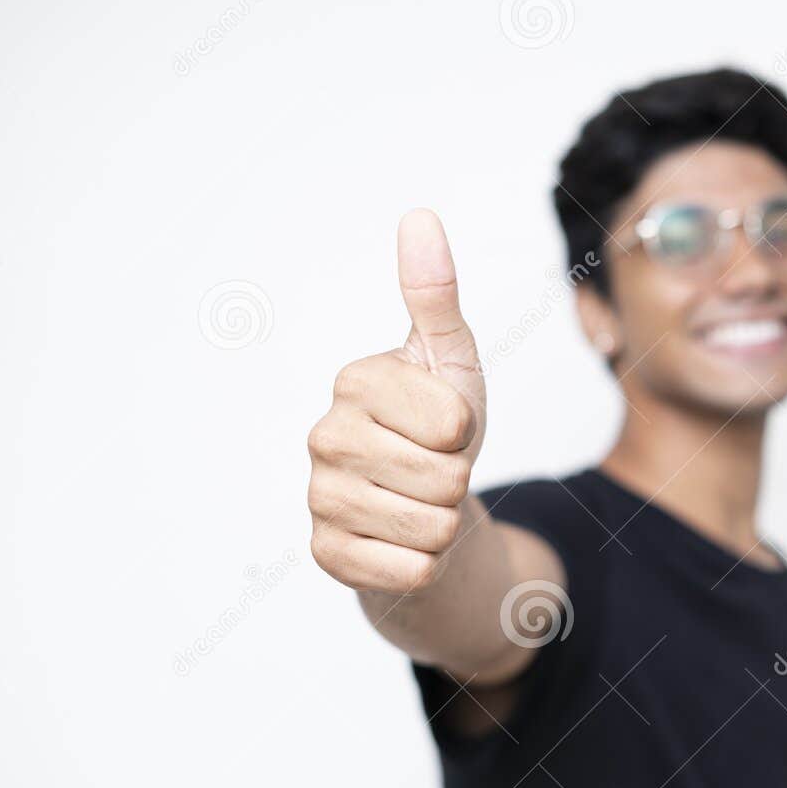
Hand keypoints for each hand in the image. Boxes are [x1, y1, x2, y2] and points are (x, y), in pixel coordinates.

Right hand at [307, 210, 485, 593]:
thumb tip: (419, 216)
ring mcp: (320, 498)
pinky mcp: (326, 554)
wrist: (424, 507)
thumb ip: (435, 295)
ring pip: (430, 528)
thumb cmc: (441, 427)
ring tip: (422, 504)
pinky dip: (424, 565)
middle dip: (458, 482)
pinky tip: (402, 542)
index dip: (466, 433)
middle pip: (444, 479)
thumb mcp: (452, 361)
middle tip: (434, 470)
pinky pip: (408, 571)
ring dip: (444, 524)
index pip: (453, 424)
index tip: (444, 427)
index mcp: (355, 381)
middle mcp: (325, 436)